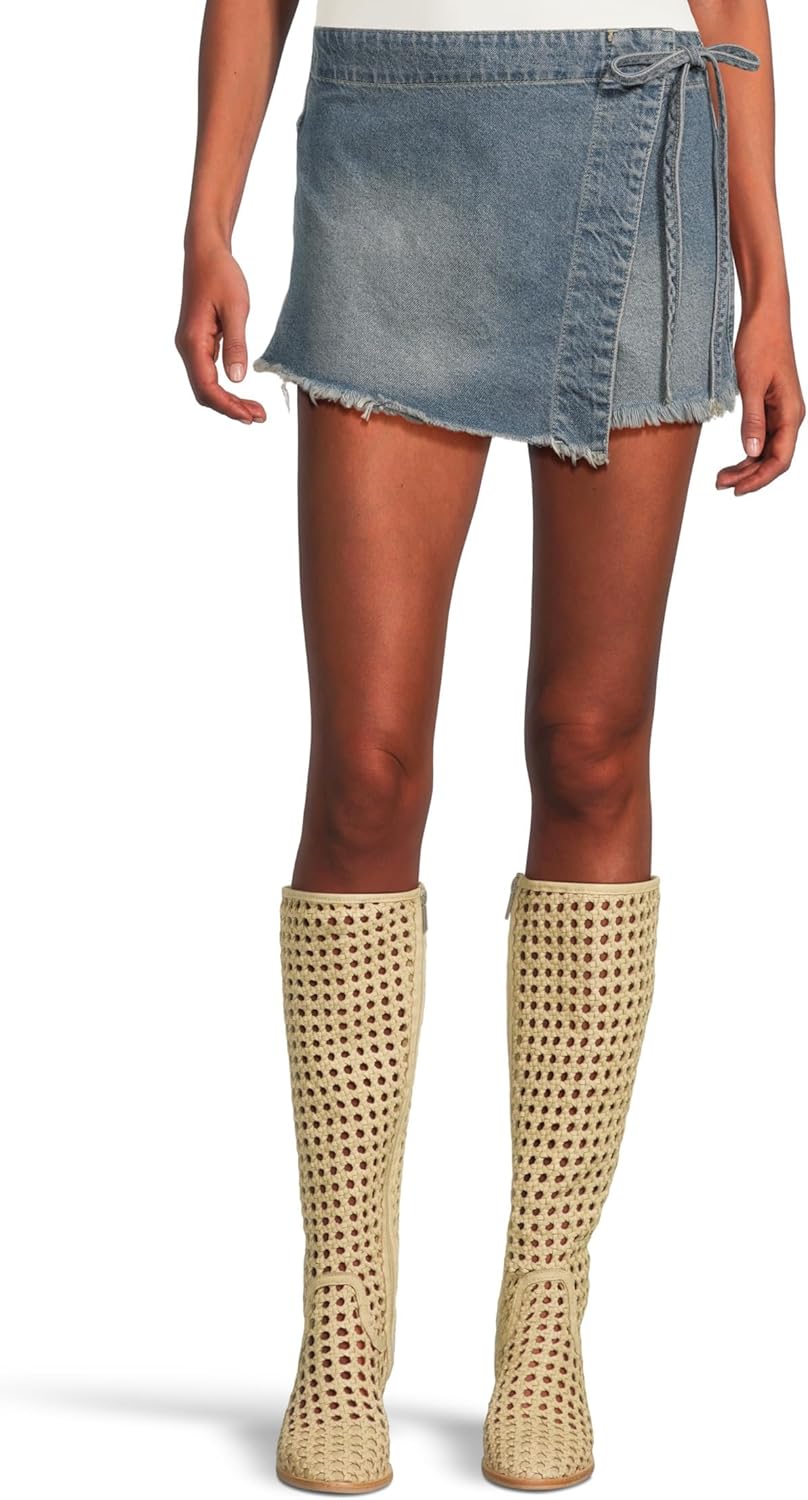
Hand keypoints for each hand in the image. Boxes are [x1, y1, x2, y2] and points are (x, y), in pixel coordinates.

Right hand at [175, 235, 266, 423]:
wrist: (205, 252)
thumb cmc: (221, 274)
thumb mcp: (235, 308)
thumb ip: (236, 344)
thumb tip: (236, 379)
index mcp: (193, 342)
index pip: (207, 387)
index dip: (229, 406)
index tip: (252, 415)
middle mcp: (187, 347)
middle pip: (204, 392)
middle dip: (230, 408)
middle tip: (259, 417)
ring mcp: (191, 346)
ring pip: (206, 385)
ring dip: (228, 400)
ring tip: (254, 410)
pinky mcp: (198, 342)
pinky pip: (208, 373)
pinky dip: (225, 387)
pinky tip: (241, 391)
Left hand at [716, 303, 804, 494]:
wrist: (764, 317)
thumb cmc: (759, 344)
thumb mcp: (750, 384)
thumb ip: (753, 420)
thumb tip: (751, 452)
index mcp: (791, 413)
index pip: (780, 459)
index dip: (759, 479)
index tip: (737, 490)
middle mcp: (790, 416)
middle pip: (773, 460)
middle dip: (749, 476)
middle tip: (720, 484)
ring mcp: (781, 413)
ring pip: (766, 451)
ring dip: (746, 467)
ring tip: (721, 478)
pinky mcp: (771, 407)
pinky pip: (762, 438)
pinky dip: (747, 452)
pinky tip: (733, 461)